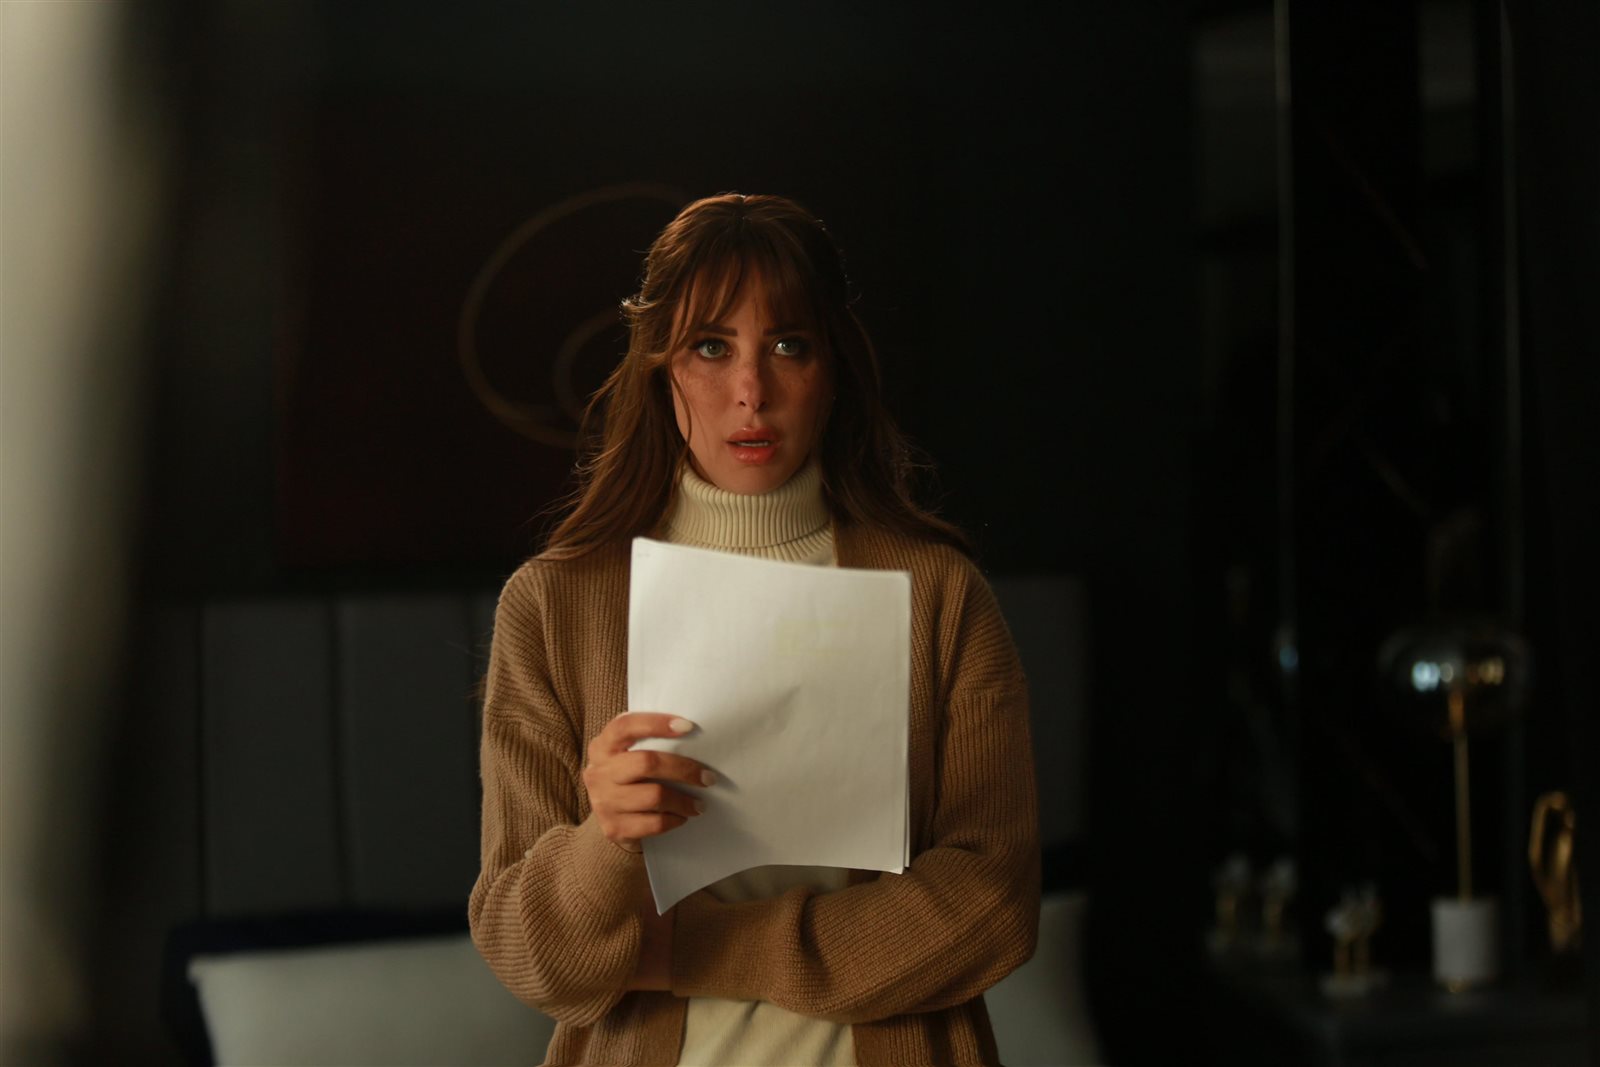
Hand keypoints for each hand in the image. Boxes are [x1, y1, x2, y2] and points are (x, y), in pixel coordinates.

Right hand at [583, 712, 712, 851]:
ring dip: (684, 801)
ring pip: (655, 796)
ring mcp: (604, 802)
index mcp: (602, 747)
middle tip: (707, 777)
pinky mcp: (614, 828)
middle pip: (646, 762)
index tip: (688, 726)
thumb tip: (693, 737)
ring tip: (699, 804)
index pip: (626, 726)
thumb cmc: (628, 779)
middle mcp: (599, 772)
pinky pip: (654, 823)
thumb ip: (648, 743)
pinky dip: (674, 820)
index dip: (656, 723)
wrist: (607, 820)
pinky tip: (682, 817)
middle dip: (683, 769)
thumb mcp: (627, 755)